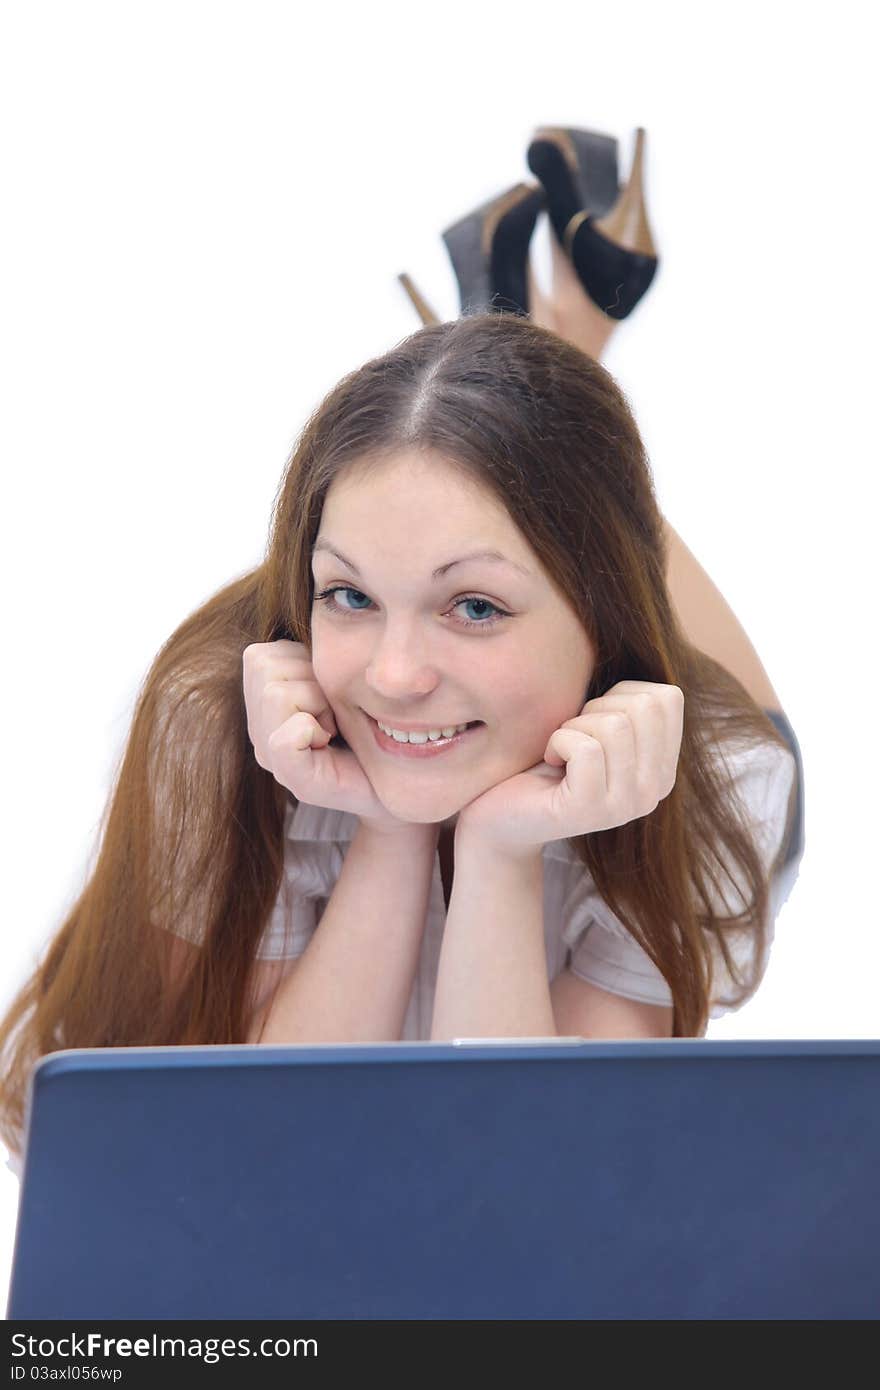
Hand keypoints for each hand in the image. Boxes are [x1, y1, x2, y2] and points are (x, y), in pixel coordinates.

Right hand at [242, 640, 412, 831]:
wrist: (402, 786)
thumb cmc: (375, 728)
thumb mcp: (344, 679)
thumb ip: (320, 653)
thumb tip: (323, 611)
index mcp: (267, 704)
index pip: (259, 656)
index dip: (300, 663)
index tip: (328, 693)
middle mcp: (261, 731)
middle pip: (263, 667)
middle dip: (309, 679)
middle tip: (334, 712)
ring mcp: (274, 758)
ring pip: (275, 694)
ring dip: (317, 702)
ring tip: (335, 727)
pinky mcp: (298, 782)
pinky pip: (285, 738)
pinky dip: (310, 730)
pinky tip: (330, 744)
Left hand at [456, 681, 683, 855]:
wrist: (502, 812)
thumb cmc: (546, 759)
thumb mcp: (595, 724)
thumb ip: (627, 703)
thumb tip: (641, 644)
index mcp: (663, 766)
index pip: (668, 697)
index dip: (620, 693)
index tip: (593, 719)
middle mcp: (655, 790)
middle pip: (644, 708)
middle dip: (597, 707)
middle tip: (572, 734)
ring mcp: (626, 805)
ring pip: (614, 726)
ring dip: (574, 726)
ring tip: (560, 750)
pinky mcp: (592, 811)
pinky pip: (584, 748)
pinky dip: (556, 742)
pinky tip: (549, 762)